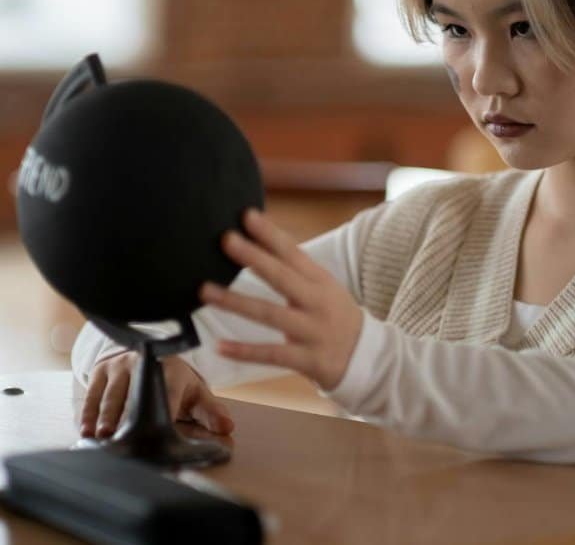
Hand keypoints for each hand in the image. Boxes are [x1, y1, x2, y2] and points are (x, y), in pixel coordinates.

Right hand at [79, 352, 234, 437]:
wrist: (145, 354)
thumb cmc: (173, 381)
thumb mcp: (194, 392)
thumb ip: (210, 411)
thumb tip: (227, 427)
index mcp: (171, 372)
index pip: (169, 394)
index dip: (165, 412)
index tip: (161, 431)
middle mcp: (142, 365)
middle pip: (133, 395)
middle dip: (124, 416)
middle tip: (118, 436)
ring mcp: (119, 366)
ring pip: (110, 395)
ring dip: (102, 416)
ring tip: (99, 436)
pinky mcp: (101, 370)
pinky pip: (92, 394)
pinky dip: (87, 413)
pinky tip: (85, 431)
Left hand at [199, 208, 364, 390]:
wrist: (369, 359)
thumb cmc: (336, 317)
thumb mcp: (324, 289)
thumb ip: (294, 271)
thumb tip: (257, 246)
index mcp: (320, 281)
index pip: (292, 252)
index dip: (270, 234)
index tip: (247, 215)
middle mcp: (317, 302)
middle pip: (282, 277)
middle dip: (253, 257)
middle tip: (226, 239)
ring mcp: (312, 331)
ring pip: (270, 315)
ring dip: (236, 302)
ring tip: (205, 291)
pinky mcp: (308, 359)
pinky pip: (271, 355)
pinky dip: (244, 351)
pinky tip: (219, 346)